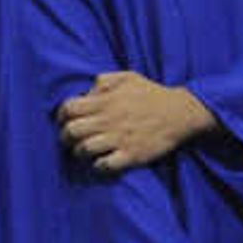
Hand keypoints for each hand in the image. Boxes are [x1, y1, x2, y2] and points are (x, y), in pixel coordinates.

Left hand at [55, 69, 214, 172]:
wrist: (180, 114)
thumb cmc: (152, 95)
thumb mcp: (128, 77)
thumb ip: (104, 80)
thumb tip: (87, 92)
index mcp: (106, 101)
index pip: (69, 108)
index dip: (61, 116)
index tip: (64, 121)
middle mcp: (109, 120)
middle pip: (71, 131)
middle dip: (65, 137)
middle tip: (71, 140)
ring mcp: (120, 139)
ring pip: (84, 150)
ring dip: (80, 153)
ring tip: (85, 152)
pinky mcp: (131, 155)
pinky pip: (104, 166)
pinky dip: (98, 166)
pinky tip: (102, 161)